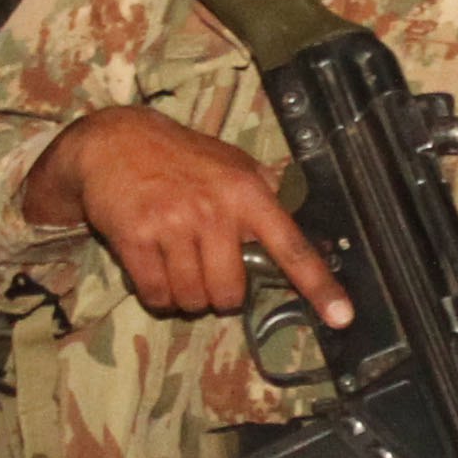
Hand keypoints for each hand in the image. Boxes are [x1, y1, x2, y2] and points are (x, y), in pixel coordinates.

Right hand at [23, 106, 346, 322]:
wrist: (116, 141)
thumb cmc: (182, 157)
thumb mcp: (232, 164)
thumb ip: (265, 197)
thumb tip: (301, 232)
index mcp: (247, 192)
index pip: (292, 246)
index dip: (319, 286)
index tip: (341, 316)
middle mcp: (213, 210)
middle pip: (230, 293)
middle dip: (220, 295)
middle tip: (207, 271)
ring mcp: (172, 224)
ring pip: (191, 299)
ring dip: (185, 296)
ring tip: (177, 264)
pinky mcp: (135, 238)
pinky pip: (156, 294)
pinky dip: (157, 295)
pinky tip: (154, 268)